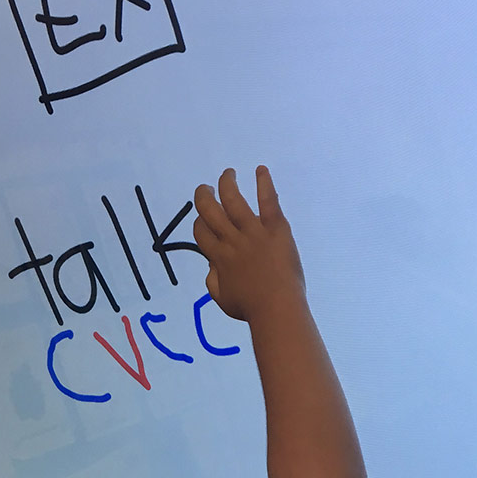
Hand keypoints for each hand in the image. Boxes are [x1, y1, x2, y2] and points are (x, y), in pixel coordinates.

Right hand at [193, 167, 304, 322]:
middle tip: (205, 189)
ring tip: (227, 173)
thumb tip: (211, 265)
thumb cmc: (251, 307)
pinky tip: (260, 170)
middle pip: (210, 210)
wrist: (277, 307)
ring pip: (234, 199)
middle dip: (204, 196)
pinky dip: (264, 183)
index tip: (203, 220)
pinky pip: (267, 201)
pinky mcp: (275, 228)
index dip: (199, 222)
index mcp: (218, 257)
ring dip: (227, 183)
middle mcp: (232, 239)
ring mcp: (253, 231)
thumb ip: (212, 280)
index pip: (201, 231)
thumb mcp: (222, 298)